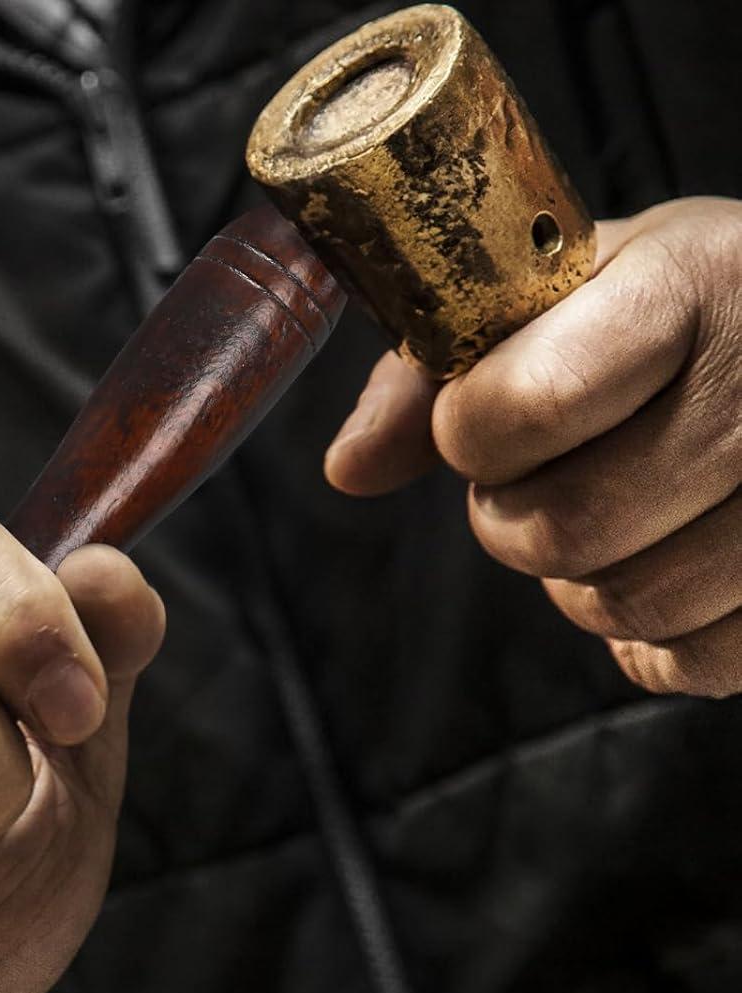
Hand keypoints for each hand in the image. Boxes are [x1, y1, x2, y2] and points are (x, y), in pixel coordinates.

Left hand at [324, 196, 741, 695]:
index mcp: (693, 283)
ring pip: (623, 605)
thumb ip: (436, 374)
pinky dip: (654, 633)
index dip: (472, 432)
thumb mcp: (565, 294)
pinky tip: (673, 557)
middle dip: (519, 515)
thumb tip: (349, 468)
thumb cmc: (678, 311)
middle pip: (560, 529)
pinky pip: (687, 660)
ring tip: (623, 508)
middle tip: (552, 472)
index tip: (487, 416)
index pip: (523, 409)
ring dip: (584, 579)